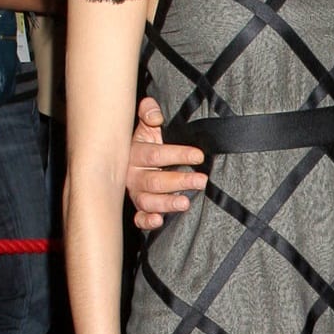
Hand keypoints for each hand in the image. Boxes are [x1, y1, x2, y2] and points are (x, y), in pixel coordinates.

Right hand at [128, 95, 206, 229]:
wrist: (132, 158)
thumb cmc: (146, 141)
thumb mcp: (147, 124)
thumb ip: (149, 112)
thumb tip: (155, 116)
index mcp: (134, 152)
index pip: (156, 154)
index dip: (177, 155)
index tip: (198, 156)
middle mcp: (132, 174)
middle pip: (154, 181)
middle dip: (179, 181)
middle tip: (201, 181)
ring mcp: (134, 192)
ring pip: (146, 201)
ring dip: (166, 203)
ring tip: (185, 203)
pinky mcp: (138, 208)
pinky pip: (138, 218)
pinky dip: (147, 221)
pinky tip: (159, 221)